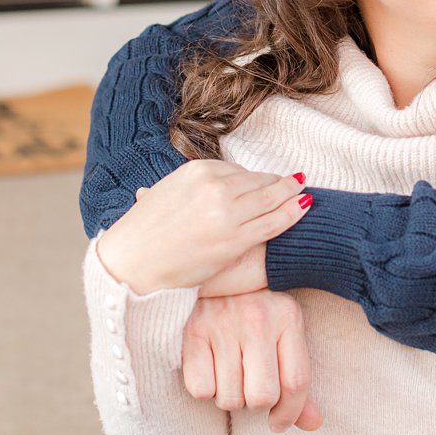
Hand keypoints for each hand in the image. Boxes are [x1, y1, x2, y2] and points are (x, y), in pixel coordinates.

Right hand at [96, 160, 309, 293]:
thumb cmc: (143, 233)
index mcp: (197, 171)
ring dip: (290, 193)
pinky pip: (272, 222)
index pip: (237, 170)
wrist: (131, 264)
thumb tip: (201, 184)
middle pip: (257, 180)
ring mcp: (226, 213)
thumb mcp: (164, 193)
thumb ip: (190, 186)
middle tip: (295, 180)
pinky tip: (304, 206)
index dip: (253, 177)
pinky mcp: (234, 240)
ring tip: (303, 190)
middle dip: (277, 181)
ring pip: (269, 197)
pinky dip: (292, 212)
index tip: (265, 180)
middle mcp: (214, 186)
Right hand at [181, 291, 322, 433]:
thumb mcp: (283, 334)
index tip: (278, 422)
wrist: (217, 270)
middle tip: (249, 384)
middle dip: (255, 402)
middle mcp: (257, 318)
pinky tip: (209, 367)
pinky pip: (201, 390)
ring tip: (228, 371)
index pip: (296, 383)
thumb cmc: (256, 310)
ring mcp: (223, 323)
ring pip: (230, 398)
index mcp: (288, 316)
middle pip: (262, 396)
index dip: (289, 413)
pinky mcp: (192, 331)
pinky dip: (205, 388)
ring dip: (229, 396)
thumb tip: (313, 424)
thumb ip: (296, 379)